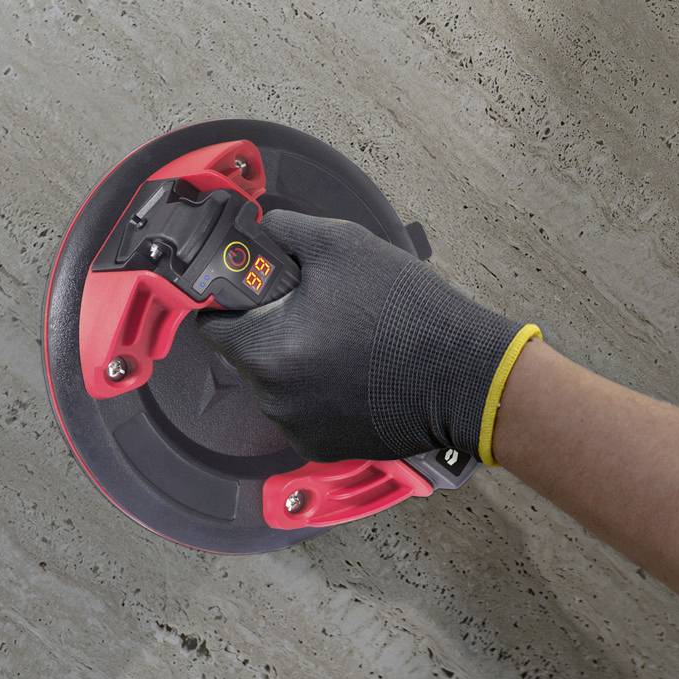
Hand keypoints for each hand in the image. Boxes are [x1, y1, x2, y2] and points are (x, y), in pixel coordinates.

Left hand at [194, 208, 532, 463]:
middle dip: (272, 326)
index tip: (258, 286)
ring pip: (276, 382)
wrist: (465, 374)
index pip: (213, 322)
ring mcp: (299, 429)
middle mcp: (274, 400)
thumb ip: (287, 231)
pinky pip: (303, 409)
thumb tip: (262, 230)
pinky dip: (319, 390)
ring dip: (296, 358)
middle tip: (319, 305)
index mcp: (267, 350)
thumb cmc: (407, 310)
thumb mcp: (344, 245)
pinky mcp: (325, 447)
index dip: (232, 297)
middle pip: (247, 352)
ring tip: (346, 336)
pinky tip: (356, 369)